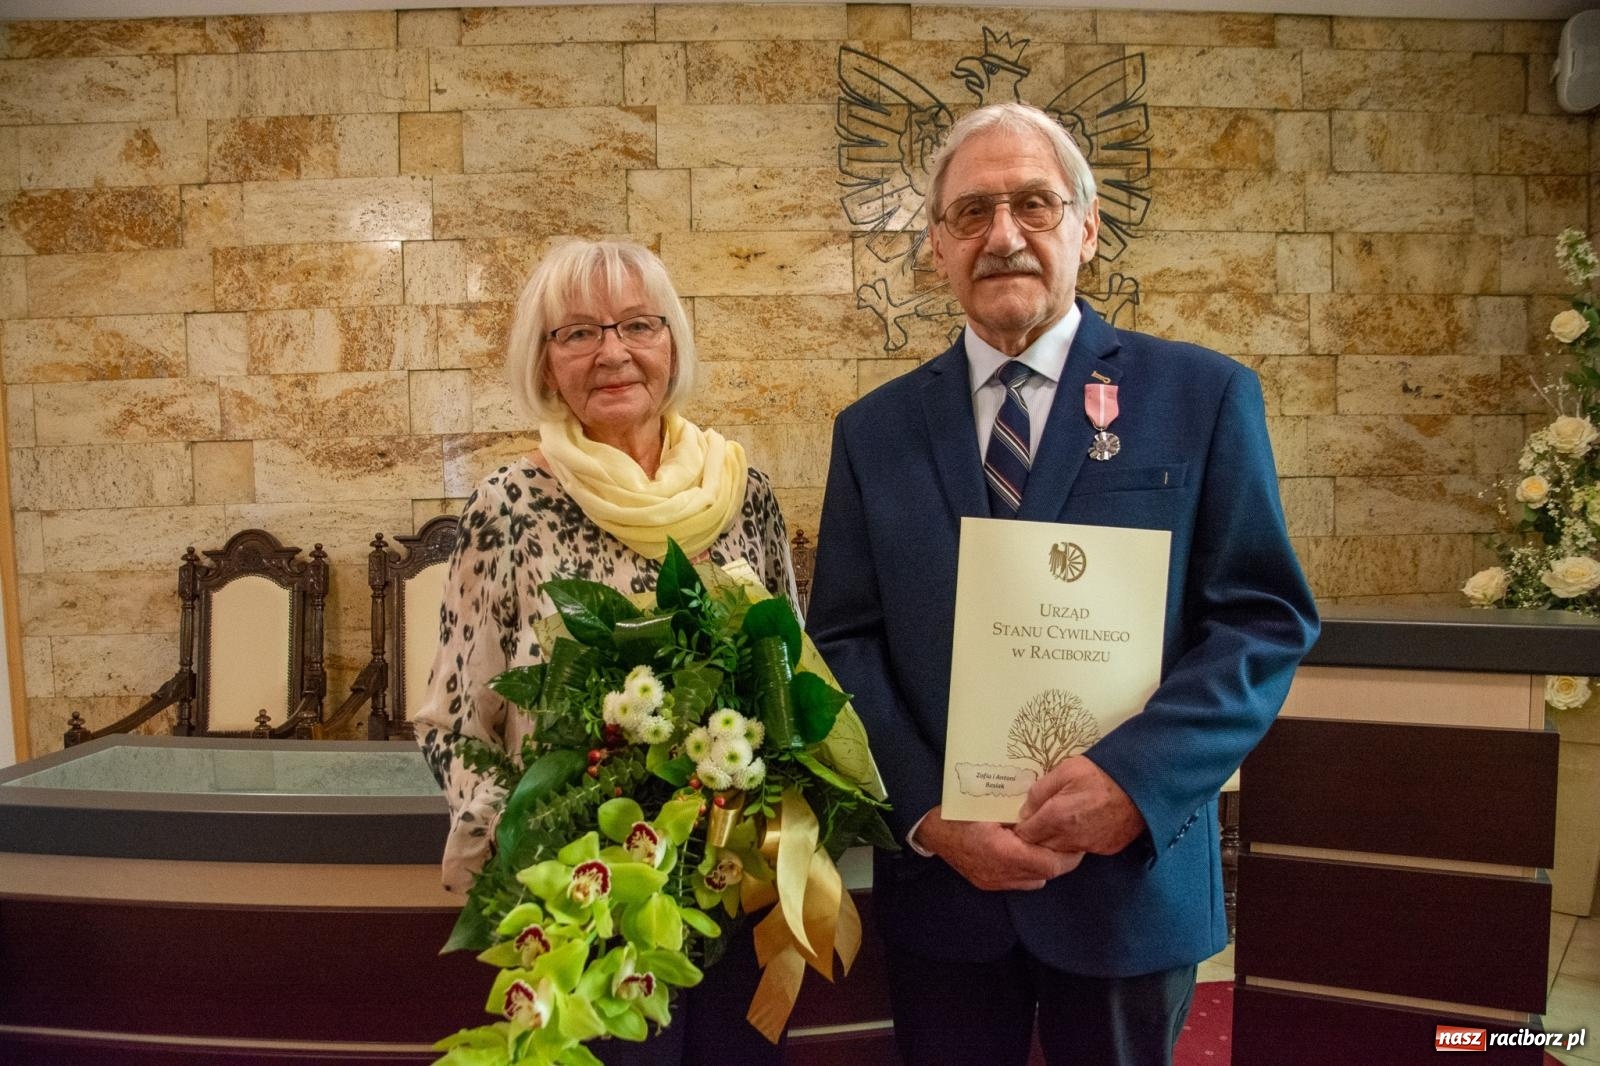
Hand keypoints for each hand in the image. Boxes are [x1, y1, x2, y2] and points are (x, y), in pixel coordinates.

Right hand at [915, 806, 1082, 890]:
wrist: (932, 829)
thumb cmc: (961, 811)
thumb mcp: (992, 806)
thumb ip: (1022, 814)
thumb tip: (1051, 812)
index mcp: (1003, 850)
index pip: (1049, 863)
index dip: (1067, 854)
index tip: (1074, 839)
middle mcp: (1000, 872)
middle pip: (1046, 875)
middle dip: (1060, 860)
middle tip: (1068, 842)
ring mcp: (993, 881)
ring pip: (1035, 881)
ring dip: (1045, 865)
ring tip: (1047, 846)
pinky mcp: (987, 884)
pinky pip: (1019, 882)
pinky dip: (1029, 870)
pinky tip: (1026, 853)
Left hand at [1014, 756, 1144, 855]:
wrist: (1142, 785)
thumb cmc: (1101, 773)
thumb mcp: (1065, 770)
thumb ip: (1040, 790)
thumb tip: (1025, 809)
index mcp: (1056, 817)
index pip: (1025, 834)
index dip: (1019, 828)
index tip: (1018, 820)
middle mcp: (1070, 838)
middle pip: (1040, 847)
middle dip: (1034, 837)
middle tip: (1036, 821)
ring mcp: (1089, 846)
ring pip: (1060, 851)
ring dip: (1054, 841)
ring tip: (1057, 823)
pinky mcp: (1105, 848)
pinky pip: (1081, 849)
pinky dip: (1075, 842)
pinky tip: (1079, 825)